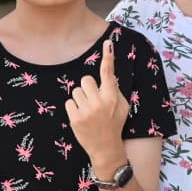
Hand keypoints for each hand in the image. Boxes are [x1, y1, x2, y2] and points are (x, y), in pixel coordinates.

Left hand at [65, 40, 128, 173]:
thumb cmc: (114, 124)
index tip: (107, 42)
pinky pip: (69, 102)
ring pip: (76, 91)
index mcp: (112, 97)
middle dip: (88, 88)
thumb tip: (107, 76)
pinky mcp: (75, 118)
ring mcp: (87, 110)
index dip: (108, 57)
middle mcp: (100, 102)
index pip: (108, 73)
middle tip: (93, 101)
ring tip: (88, 111)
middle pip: (85, 80)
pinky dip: (74, 108)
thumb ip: (114, 91)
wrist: (106, 148)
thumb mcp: (122, 107)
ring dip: (81, 99)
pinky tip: (82, 117)